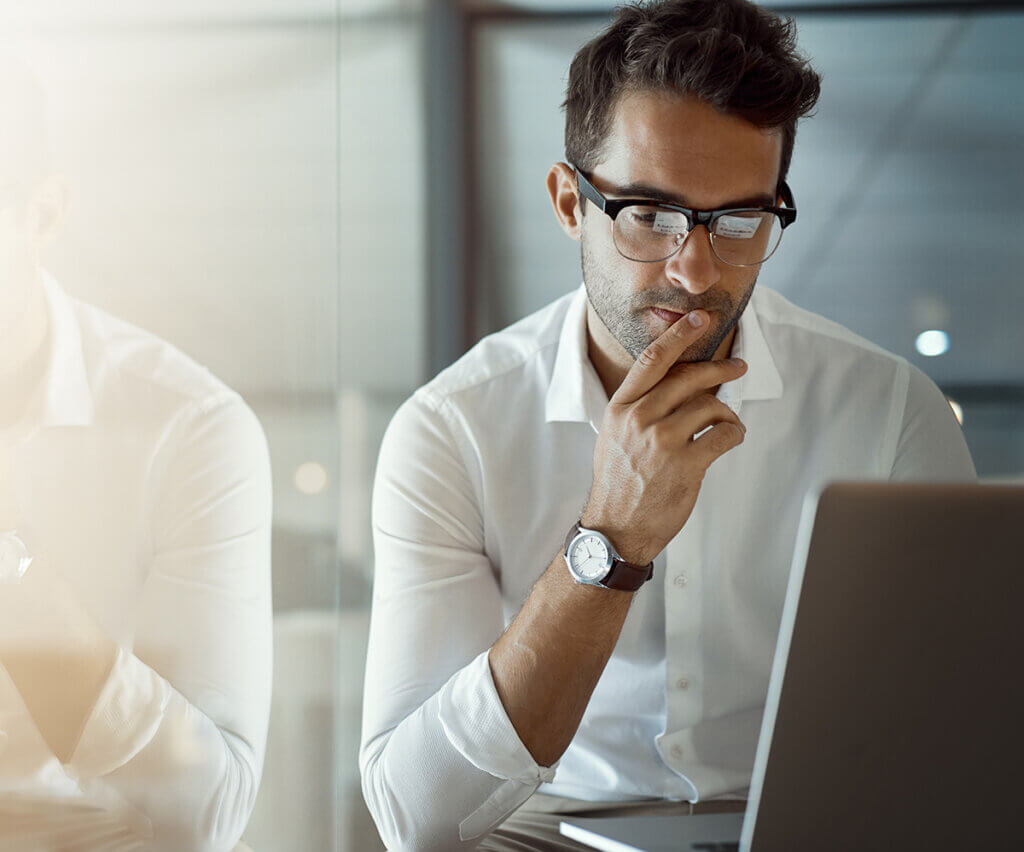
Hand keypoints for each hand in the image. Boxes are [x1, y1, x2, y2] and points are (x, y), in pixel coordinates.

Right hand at [582, 310, 747, 564]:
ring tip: (727, 423)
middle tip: (738, 367)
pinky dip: (734, 433)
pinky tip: (730, 439)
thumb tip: (677, 382)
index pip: (652, 360)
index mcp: (621, 408)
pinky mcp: (686, 464)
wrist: (616, 528)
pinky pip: (724, 434)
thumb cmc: (618, 482)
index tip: (698, 319)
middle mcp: (640, 418)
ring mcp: (663, 441)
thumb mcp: (614, 435)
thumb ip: (639, 407)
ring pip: (711, 406)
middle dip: (720, 368)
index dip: (679, 335)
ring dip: (727, 413)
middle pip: (689, 377)